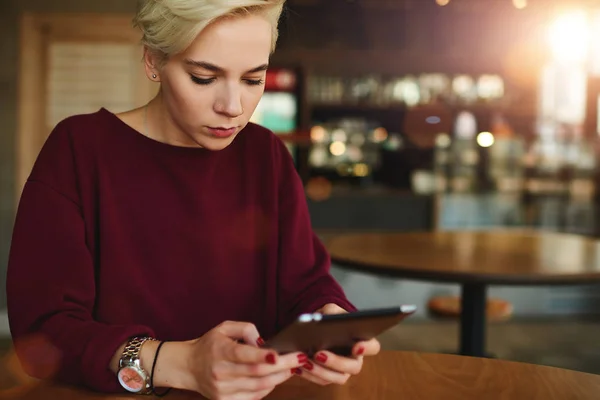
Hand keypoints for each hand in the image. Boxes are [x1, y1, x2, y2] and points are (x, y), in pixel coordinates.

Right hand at [186, 321, 307, 398]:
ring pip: (258, 387)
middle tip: (299, 359)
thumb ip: (246, 329)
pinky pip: (253, 397)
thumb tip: (264, 342)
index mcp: (220, 351)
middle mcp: (220, 372)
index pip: (244, 355)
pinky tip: (276, 379)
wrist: (188, 367)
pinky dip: (268, 388)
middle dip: (282, 366)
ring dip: (279, 378)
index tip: (281, 354)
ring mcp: (222, 390)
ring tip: (292, 368)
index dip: (264, 356)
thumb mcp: (224, 328)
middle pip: (257, 373)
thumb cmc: (210, 345)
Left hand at [299, 303, 380, 385]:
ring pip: (339, 377)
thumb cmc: (328, 318)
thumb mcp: (330, 310)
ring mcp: (343, 369)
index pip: (373, 347)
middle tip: (320, 354)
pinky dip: (311, 376)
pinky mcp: (329, 376)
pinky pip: (323, 381)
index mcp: (361, 340)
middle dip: (337, 362)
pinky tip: (300, 367)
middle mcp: (355, 358)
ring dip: (322, 372)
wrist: (315, 327)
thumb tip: (328, 318)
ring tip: (307, 362)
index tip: (356, 346)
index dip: (367, 348)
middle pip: (354, 367)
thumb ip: (332, 312)